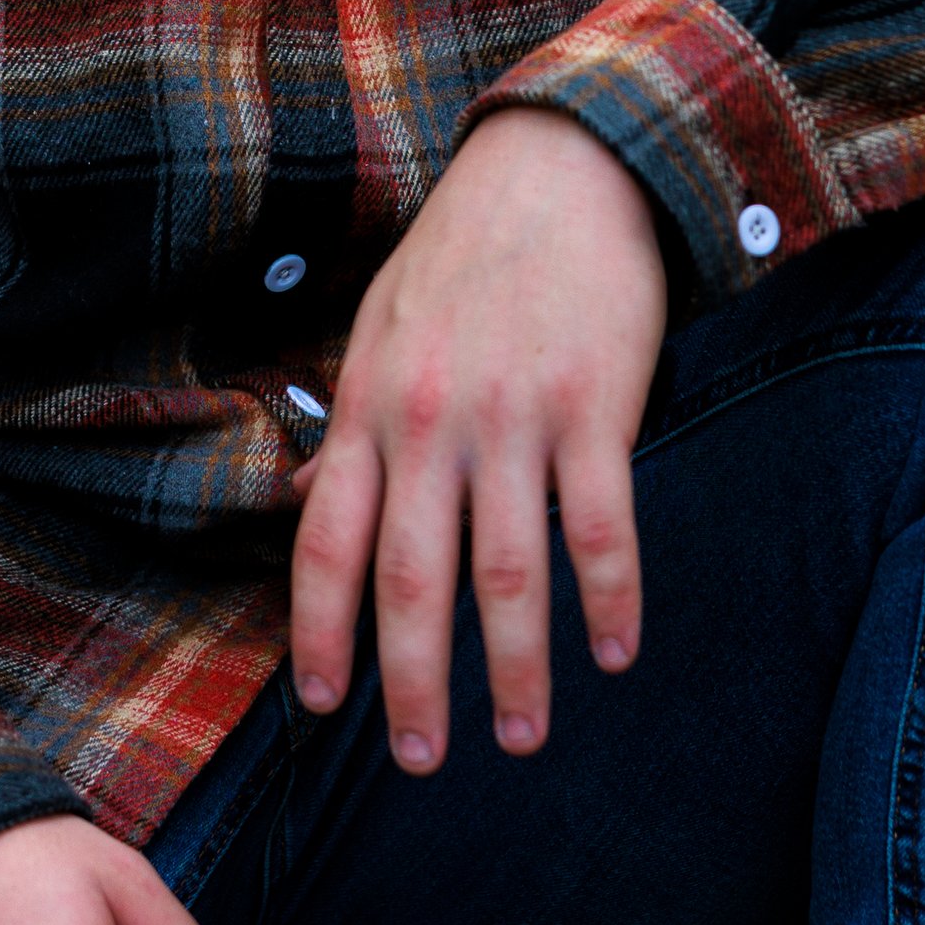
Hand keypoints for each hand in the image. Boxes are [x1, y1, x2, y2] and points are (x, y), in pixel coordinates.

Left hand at [290, 107, 665, 770]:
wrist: (560, 163)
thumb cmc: (464, 251)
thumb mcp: (382, 326)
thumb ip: (352, 424)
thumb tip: (310, 508)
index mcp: (370, 403)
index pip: (327, 542)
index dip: (320, 632)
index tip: (321, 705)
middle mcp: (430, 419)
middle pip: (411, 582)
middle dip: (412, 685)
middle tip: (420, 762)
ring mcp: (513, 415)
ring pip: (506, 574)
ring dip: (516, 669)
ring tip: (523, 735)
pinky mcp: (595, 405)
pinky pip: (599, 527)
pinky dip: (608, 600)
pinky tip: (614, 653)